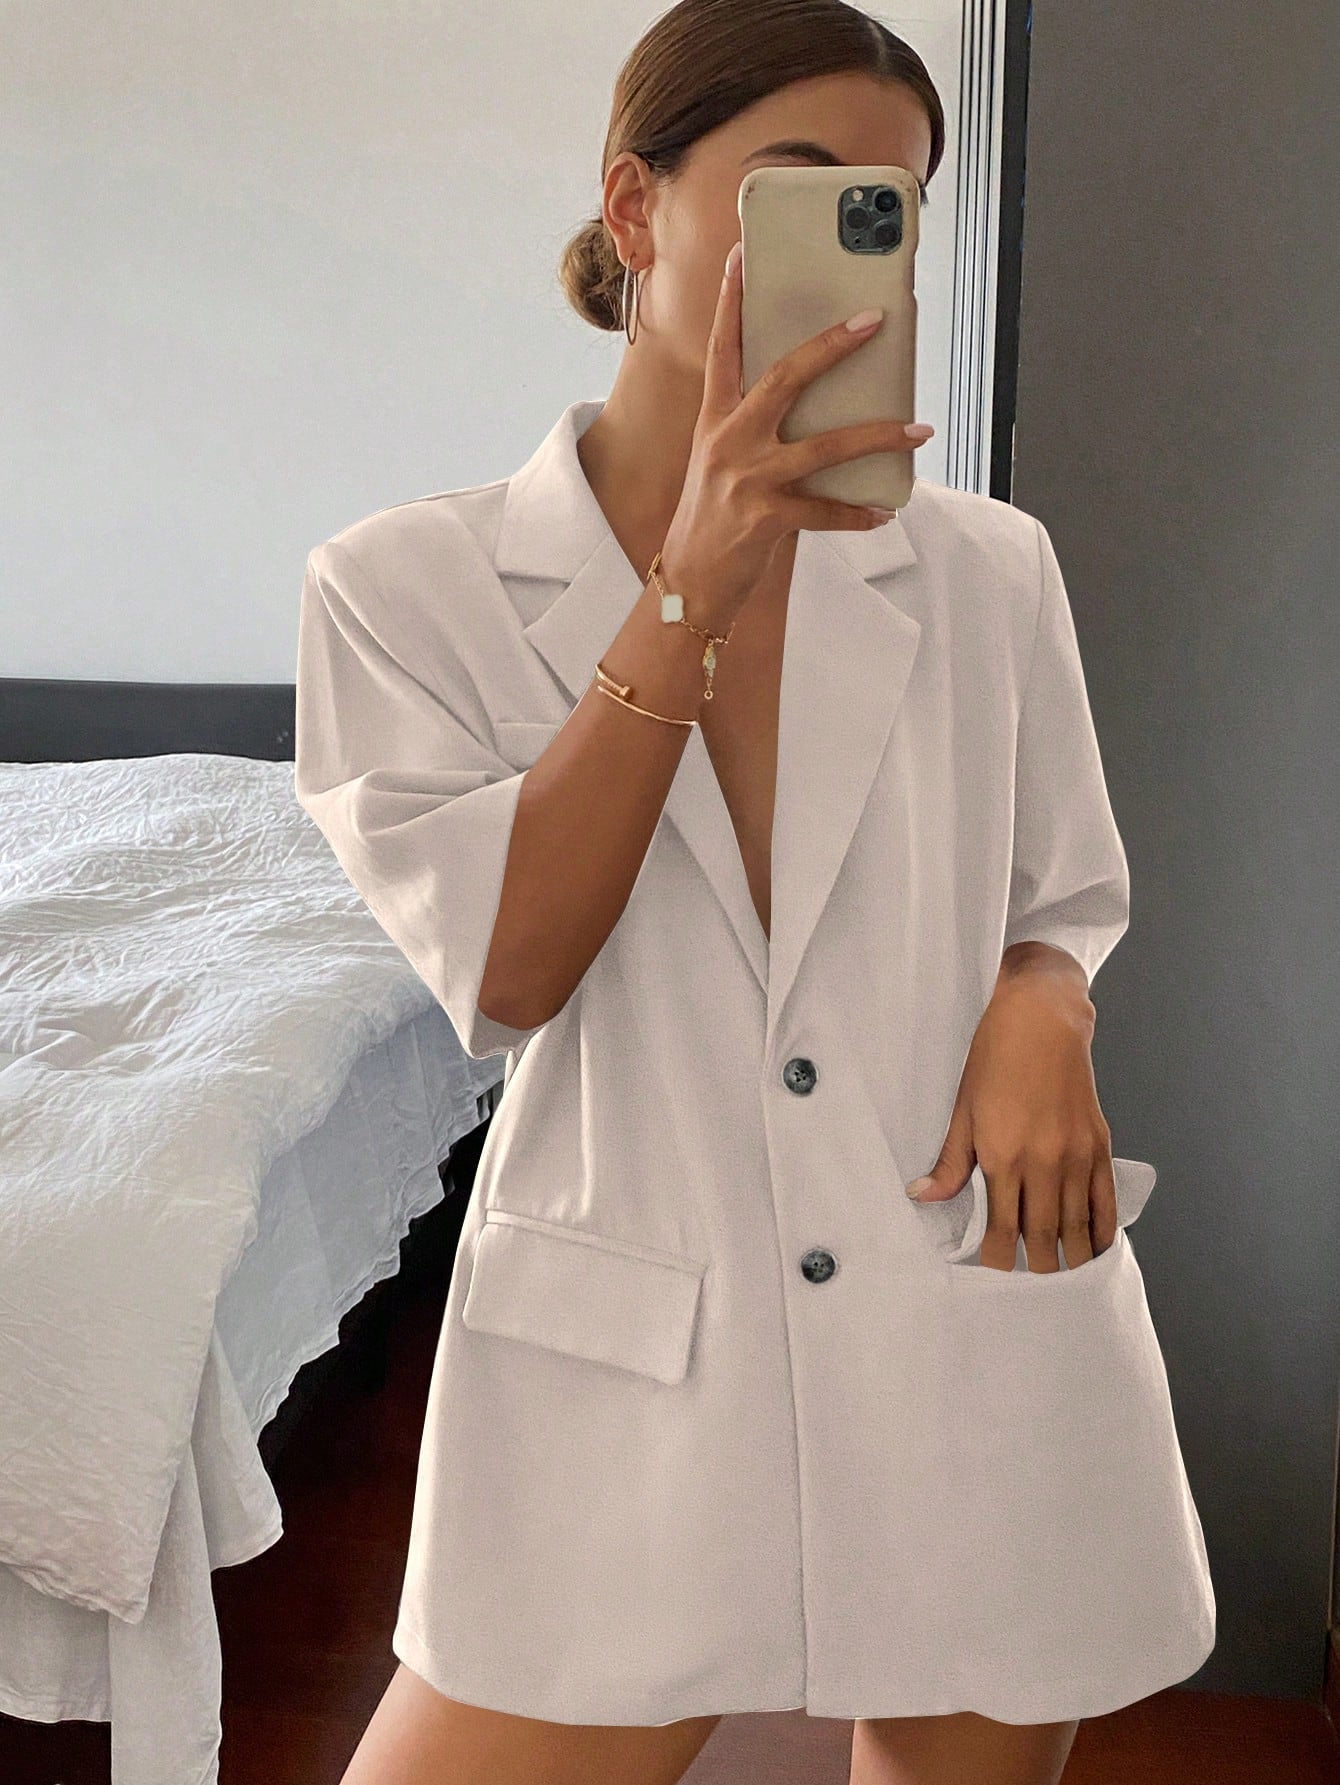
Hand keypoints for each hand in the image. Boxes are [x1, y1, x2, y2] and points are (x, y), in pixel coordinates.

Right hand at [659, 239, 935, 630]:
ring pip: (823, 446)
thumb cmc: (712, 519)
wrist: (689, 583)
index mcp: (714, 420)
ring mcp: (747, 480)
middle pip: (784, 378)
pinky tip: (886, 511)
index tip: (741, 256)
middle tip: (874, 321)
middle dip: (832, 346)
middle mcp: (729, 441)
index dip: (731, 302)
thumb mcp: (721, 463)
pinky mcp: (765, 519)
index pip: (723, 349)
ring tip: (918, 430)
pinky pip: (825, 512)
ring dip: (877, 436)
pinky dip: (859, 513)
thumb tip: (817, 404)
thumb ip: (756, 429)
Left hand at [906, 976, 1118, 1271]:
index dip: (999, 1259)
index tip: (994, 1272)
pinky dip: (1101, 1228)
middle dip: (1038, 1267)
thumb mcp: (963, 1110)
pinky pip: (1105, 1200)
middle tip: (1032, 1285)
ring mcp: (1076, 1155)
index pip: (1002, 1228)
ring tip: (1065, 1276)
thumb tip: (922, 1196)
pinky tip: (1096, 1245)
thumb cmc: (995, 1059)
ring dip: (1072, 1257)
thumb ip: (951, 1162)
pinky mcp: (1099, 1144)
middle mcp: (1043, 1162)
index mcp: (1004, 1156)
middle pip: (1043, 1235)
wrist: (1041, 1020)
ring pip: (1077, 1224)